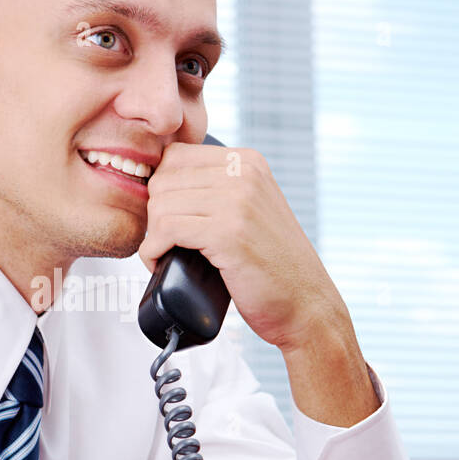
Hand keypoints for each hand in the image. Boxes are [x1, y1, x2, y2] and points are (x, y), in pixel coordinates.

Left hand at [137, 142, 347, 352]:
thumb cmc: (271, 266)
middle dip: (154, 215)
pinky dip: (152, 251)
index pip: (175, 156)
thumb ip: (218, 190)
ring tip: (165, 255)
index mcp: (247, 162)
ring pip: (160, 205)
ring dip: (152, 236)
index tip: (166, 220)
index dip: (161, 191)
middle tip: (165, 243)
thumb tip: (159, 186)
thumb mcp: (250, 210)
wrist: (306, 303)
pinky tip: (160, 263)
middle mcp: (244, 172)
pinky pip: (165, 229)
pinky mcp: (228, 232)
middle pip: (163, 180)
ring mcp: (238, 200)